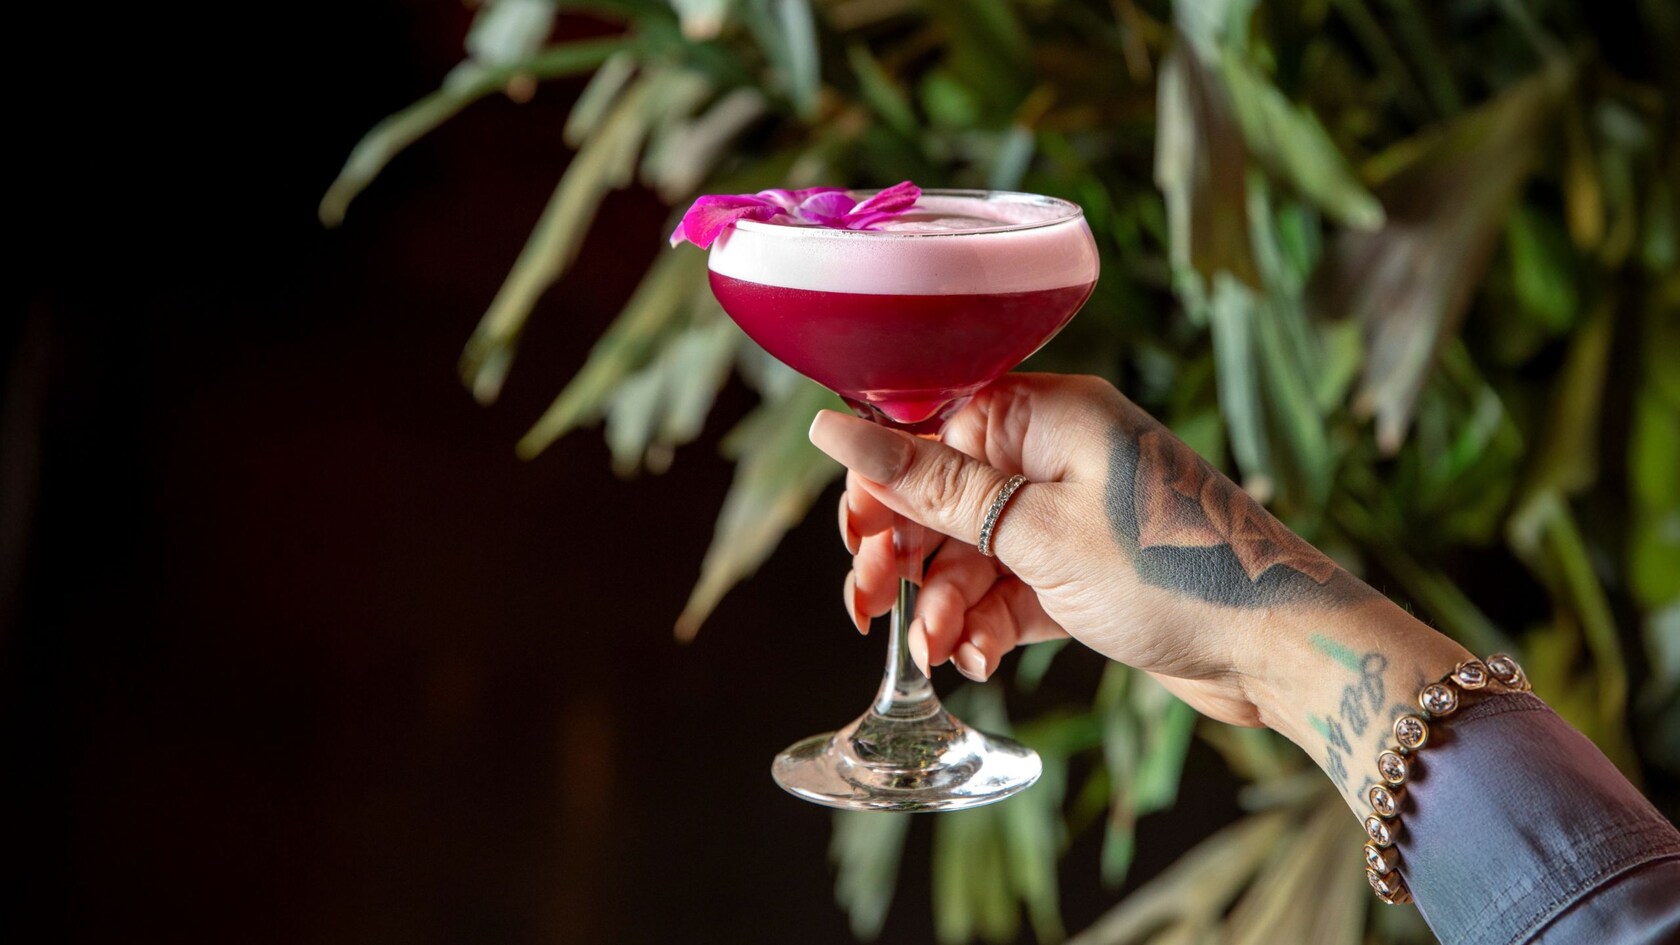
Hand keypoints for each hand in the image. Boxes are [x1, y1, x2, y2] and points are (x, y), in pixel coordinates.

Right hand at [811, 373, 1473, 808]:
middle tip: (870, 603)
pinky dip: (988, 624)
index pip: (933, 425)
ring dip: (945, 603)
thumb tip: (838, 428)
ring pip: (973, 552)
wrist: (1278, 648)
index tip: (856, 534)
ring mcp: (1073, 517)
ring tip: (936, 650)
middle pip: (945, 493)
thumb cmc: (1174, 572)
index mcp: (1050, 415)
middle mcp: (1059, 458)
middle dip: (905, 553)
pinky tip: (978, 659)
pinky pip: (1011, 590)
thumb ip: (933, 486)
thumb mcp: (1034, 531)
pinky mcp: (1084, 573)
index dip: (883, 479)